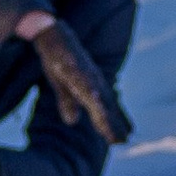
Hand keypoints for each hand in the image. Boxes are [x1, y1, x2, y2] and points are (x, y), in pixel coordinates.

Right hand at [31, 18, 131, 145]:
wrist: (51, 35)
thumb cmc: (58, 60)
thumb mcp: (62, 86)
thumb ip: (68, 103)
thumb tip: (72, 122)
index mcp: (92, 84)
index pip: (107, 106)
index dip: (114, 122)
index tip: (122, 139)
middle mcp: (94, 80)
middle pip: (107, 105)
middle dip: (115, 123)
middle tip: (123, 141)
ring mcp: (86, 74)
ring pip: (99, 98)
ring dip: (107, 116)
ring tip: (113, 131)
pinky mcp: (75, 69)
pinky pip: (85, 85)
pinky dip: (93, 96)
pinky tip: (97, 106)